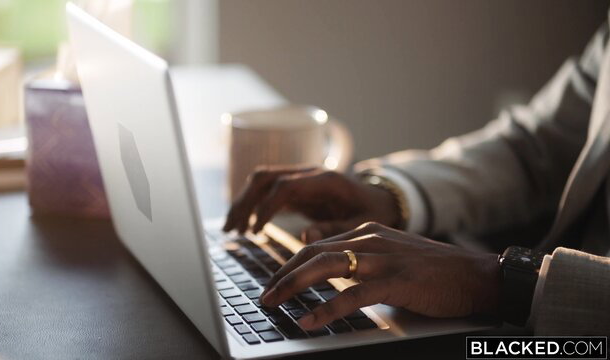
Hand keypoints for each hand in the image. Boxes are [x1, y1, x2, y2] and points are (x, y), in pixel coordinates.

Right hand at [222, 167, 401, 241]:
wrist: (380, 198)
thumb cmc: (373, 212)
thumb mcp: (361, 225)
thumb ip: (334, 230)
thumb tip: (304, 236)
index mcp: (324, 179)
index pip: (285, 185)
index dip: (267, 207)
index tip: (256, 231)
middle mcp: (308, 173)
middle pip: (265, 177)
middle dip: (245, 202)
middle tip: (232, 229)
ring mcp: (300, 179)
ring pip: (261, 182)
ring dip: (243, 202)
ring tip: (231, 229)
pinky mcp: (296, 189)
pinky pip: (266, 192)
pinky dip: (252, 206)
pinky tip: (244, 227)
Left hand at [259, 222, 501, 329]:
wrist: (475, 275)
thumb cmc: (432, 270)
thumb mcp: (390, 255)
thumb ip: (359, 257)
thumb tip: (328, 268)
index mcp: (366, 232)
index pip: (316, 244)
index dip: (290, 264)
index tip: (274, 282)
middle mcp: (370, 239)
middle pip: (313, 253)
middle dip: (283, 275)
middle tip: (265, 296)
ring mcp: (383, 258)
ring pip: (326, 267)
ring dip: (294, 286)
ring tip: (274, 303)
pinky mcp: (396, 281)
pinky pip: (352, 294)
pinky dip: (326, 308)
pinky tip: (310, 320)